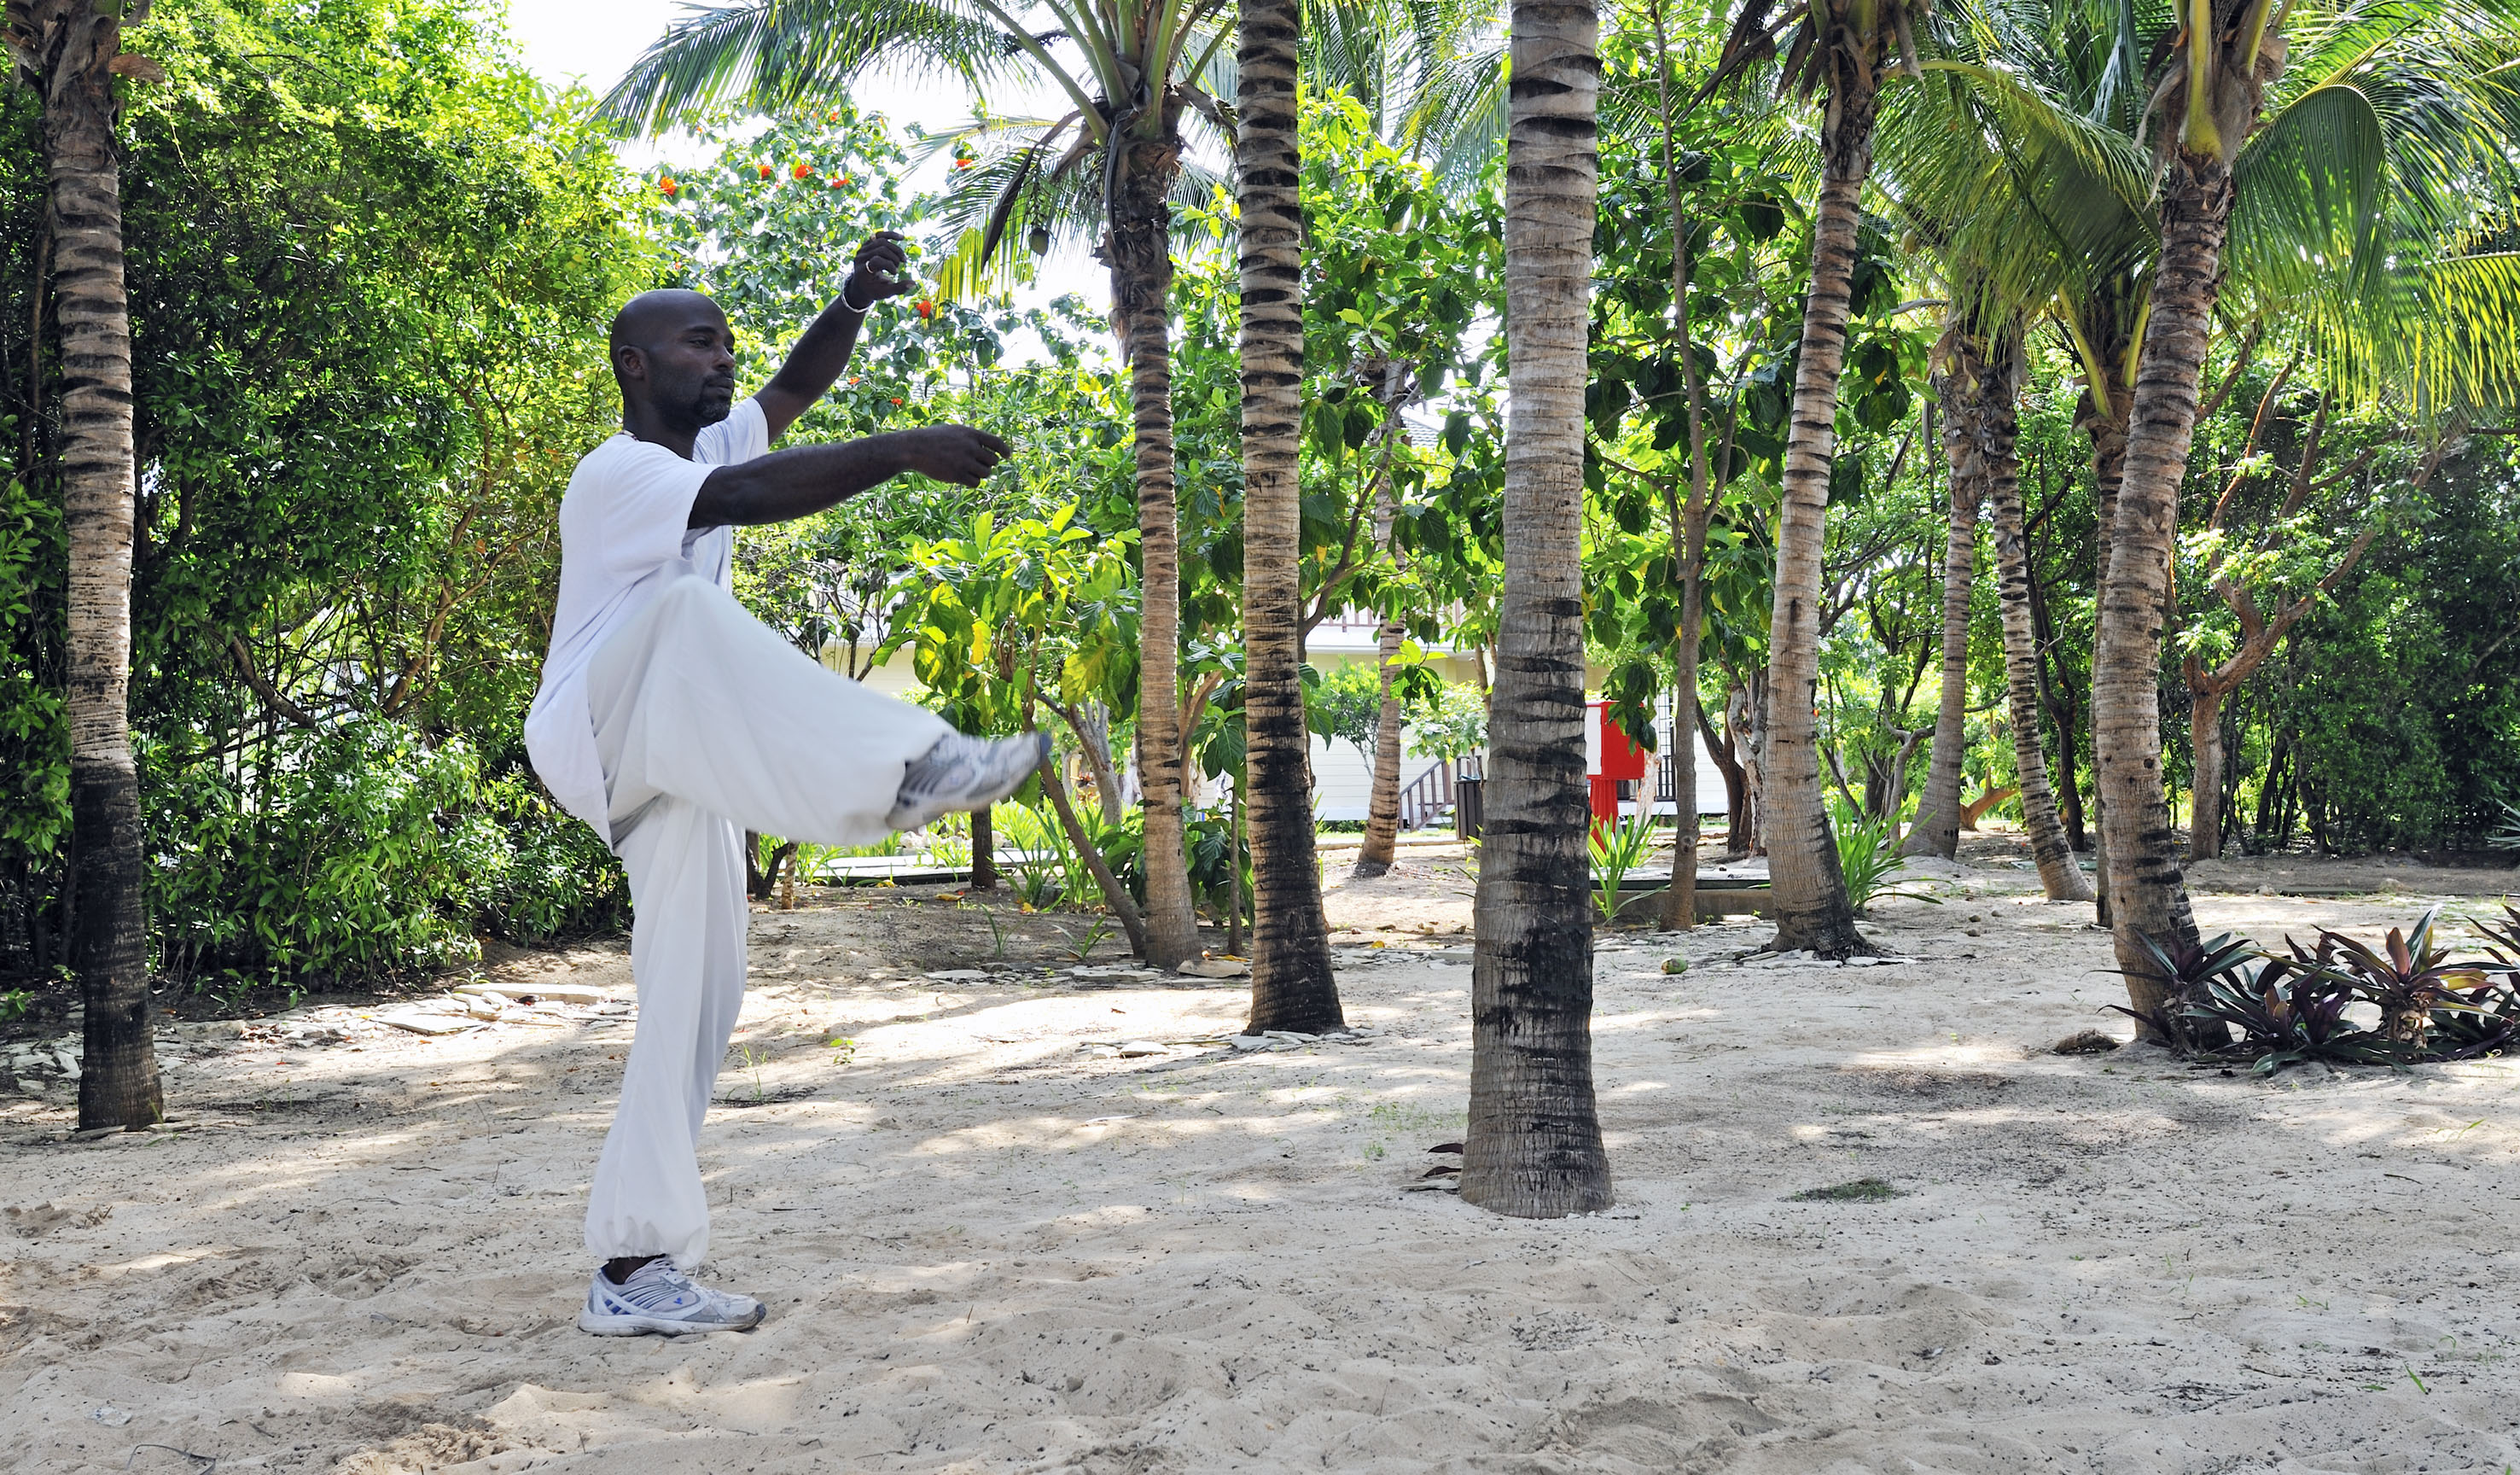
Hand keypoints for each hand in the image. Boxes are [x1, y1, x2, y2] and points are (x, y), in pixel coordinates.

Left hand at [845, 231, 913, 306]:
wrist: (861, 285)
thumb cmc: (874, 290)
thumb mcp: (886, 292)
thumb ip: (898, 288)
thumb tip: (913, 284)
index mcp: (862, 270)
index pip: (877, 260)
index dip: (889, 265)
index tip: (895, 273)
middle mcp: (860, 257)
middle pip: (881, 249)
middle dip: (894, 257)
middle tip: (901, 265)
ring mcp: (863, 249)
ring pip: (881, 240)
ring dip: (895, 249)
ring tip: (902, 259)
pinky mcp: (867, 244)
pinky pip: (879, 235)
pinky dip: (891, 235)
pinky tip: (902, 238)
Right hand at [893, 425, 1012, 486]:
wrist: (914, 448)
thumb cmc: (933, 439)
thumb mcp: (954, 431)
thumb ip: (971, 438)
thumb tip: (989, 449)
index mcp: (971, 434)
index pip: (996, 442)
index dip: (1004, 450)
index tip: (1007, 456)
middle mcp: (970, 447)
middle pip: (992, 461)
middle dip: (987, 464)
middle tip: (976, 464)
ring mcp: (964, 461)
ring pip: (986, 473)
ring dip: (980, 474)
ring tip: (967, 470)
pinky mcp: (957, 475)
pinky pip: (975, 483)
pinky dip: (972, 482)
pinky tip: (962, 477)